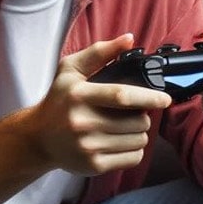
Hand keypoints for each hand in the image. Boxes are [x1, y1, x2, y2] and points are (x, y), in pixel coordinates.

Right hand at [30, 35, 171, 174]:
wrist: (37, 138)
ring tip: (123, 127)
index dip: (149, 97)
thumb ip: (99, 52)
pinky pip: (132, 158)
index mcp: (78, 95)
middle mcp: (82, 122)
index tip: (165, 99)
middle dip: (143, 116)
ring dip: (139, 133)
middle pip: (136, 121)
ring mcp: (87, 146)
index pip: (122, 96)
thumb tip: (129, 39)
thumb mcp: (70, 71)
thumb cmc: (58, 101)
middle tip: (132, 113)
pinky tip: (120, 142)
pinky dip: (134, 150)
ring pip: (138, 140)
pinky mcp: (93, 165)